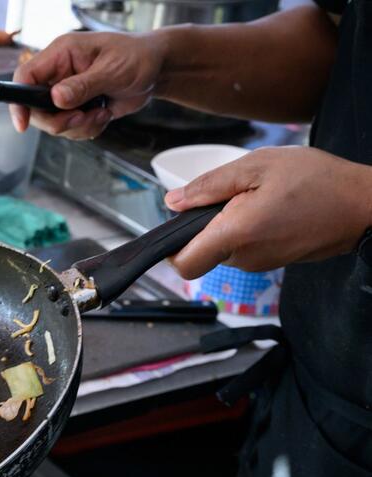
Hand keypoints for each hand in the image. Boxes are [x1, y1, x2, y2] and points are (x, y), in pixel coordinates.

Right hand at [10, 31, 165, 138]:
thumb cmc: (137, 57)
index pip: (25, 77)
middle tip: (81, 118)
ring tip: (100, 113)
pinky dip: (86, 129)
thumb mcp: (111, 70)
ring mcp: (66, 93)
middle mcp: (59, 74)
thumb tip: (57, 98)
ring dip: (77, 126)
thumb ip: (83, 85)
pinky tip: (103, 115)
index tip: (23, 123)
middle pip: (36, 107)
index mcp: (61, 54)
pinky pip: (70, 129)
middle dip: (58, 121)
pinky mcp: (76, 108)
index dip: (19, 101)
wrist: (156, 69)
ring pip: (54, 123)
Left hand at [165, 146, 371, 278]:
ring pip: (222, 248)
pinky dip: (246, 229)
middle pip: (200, 251)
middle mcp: (246, 258)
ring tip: (257, 197)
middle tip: (231, 194)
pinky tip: (269, 207)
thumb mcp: (257, 166)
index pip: (183, 264)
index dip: (170, 247)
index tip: (176, 223)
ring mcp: (261, 264)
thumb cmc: (318, 181)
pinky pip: (244, 248)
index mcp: (236, 235)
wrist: (365, 204)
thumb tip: (174, 201)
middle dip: (204, 225)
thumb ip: (209, 186)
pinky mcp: (273, 261)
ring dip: (227, 224)